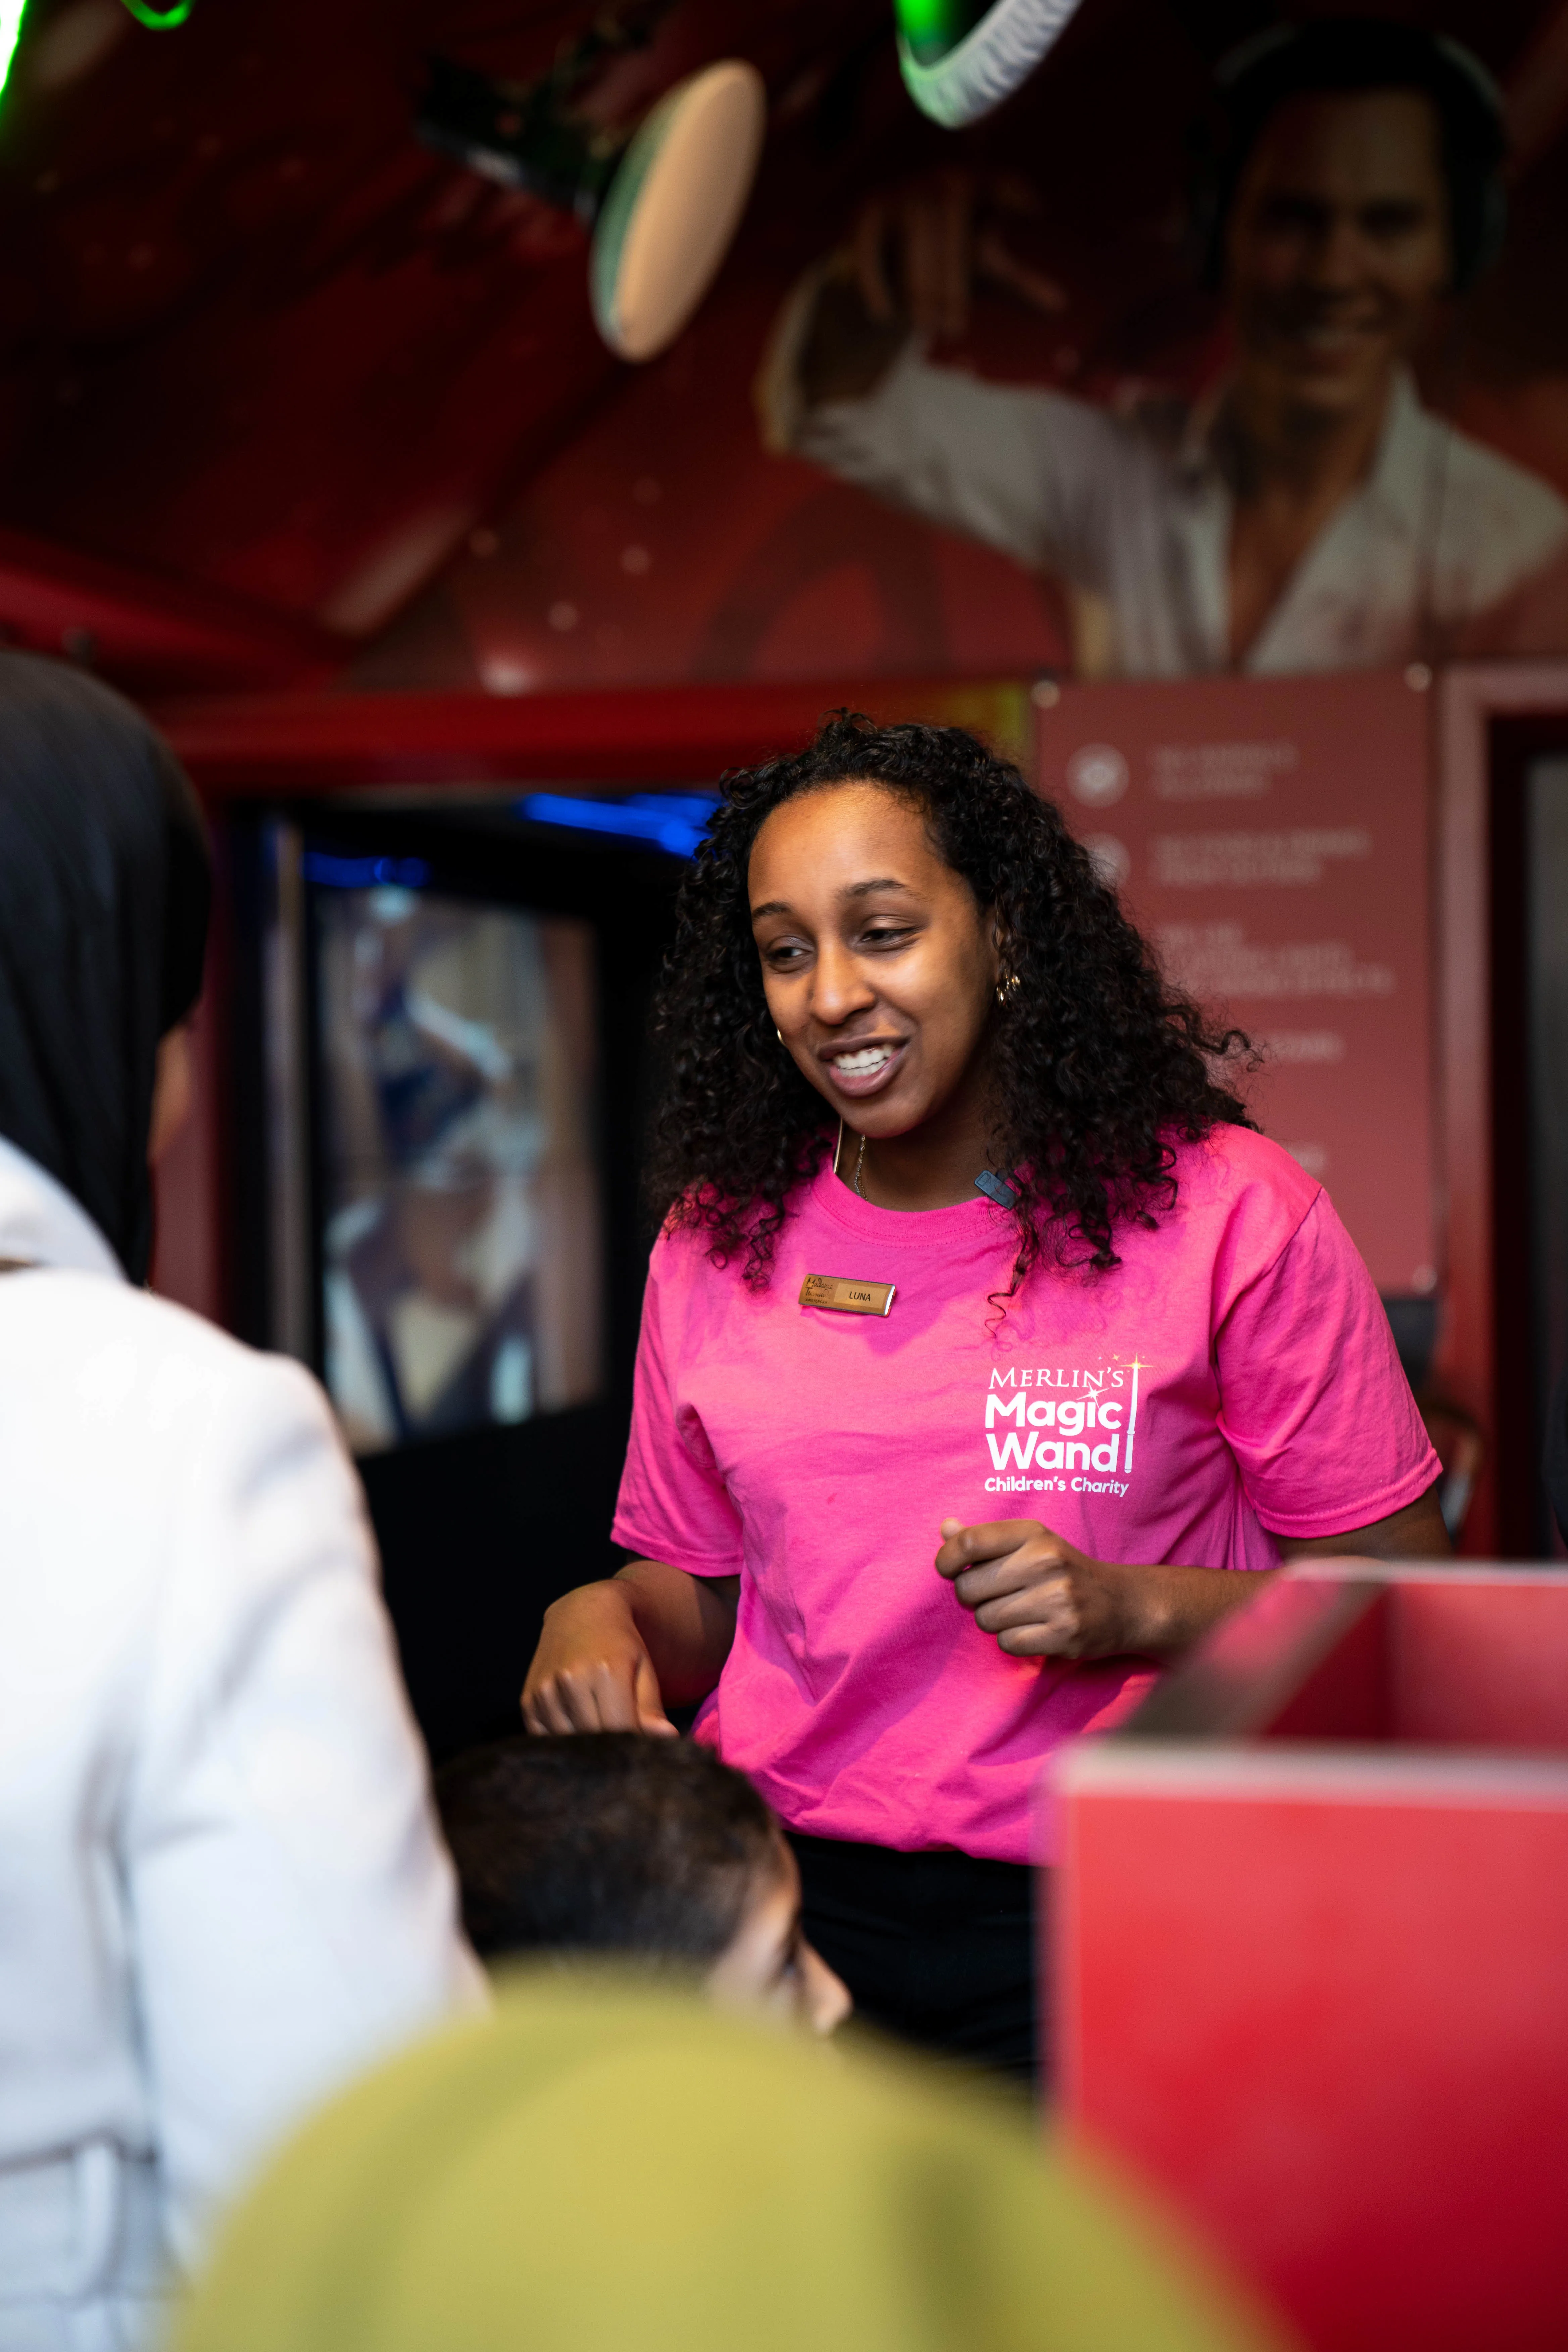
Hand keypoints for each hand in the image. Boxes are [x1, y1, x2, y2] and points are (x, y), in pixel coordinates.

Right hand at [521, 1582, 677, 1736]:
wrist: (581, 1614)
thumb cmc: (620, 1645)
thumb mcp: (643, 1669)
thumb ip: (651, 1708)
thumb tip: (666, 1738)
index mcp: (608, 1671)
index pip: (622, 1730)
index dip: (633, 1746)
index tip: (640, 1747)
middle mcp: (572, 1680)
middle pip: (595, 1741)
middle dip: (610, 1748)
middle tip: (620, 1739)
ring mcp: (546, 1690)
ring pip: (569, 1744)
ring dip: (585, 1745)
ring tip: (597, 1724)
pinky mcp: (528, 1701)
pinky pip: (546, 1738)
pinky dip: (563, 1740)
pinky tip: (576, 1721)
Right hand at [852, 169, 1066, 339]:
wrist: (889, 265)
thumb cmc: (949, 264)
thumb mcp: (985, 275)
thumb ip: (1018, 286)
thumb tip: (1060, 309)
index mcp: (975, 192)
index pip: (997, 183)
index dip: (1011, 191)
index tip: (1033, 212)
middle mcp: (941, 185)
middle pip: (953, 217)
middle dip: (952, 279)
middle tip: (954, 331)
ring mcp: (903, 197)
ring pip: (917, 231)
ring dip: (921, 284)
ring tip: (926, 329)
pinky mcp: (869, 217)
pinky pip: (870, 245)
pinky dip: (874, 281)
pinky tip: (885, 317)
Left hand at [935, 1517, 1164, 1660]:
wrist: (1124, 1603)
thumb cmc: (1065, 1571)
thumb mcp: (1032, 1544)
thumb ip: (986, 1539)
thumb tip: (945, 1528)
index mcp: (1033, 1534)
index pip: (969, 1542)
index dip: (946, 1559)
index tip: (948, 1570)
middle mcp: (1045, 1562)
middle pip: (968, 1587)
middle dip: (972, 1597)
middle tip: (995, 1595)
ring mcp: (1057, 1599)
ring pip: (985, 1619)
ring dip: (994, 1620)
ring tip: (1019, 1612)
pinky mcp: (1064, 1634)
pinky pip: (1007, 1644)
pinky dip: (1012, 1641)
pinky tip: (1032, 1629)